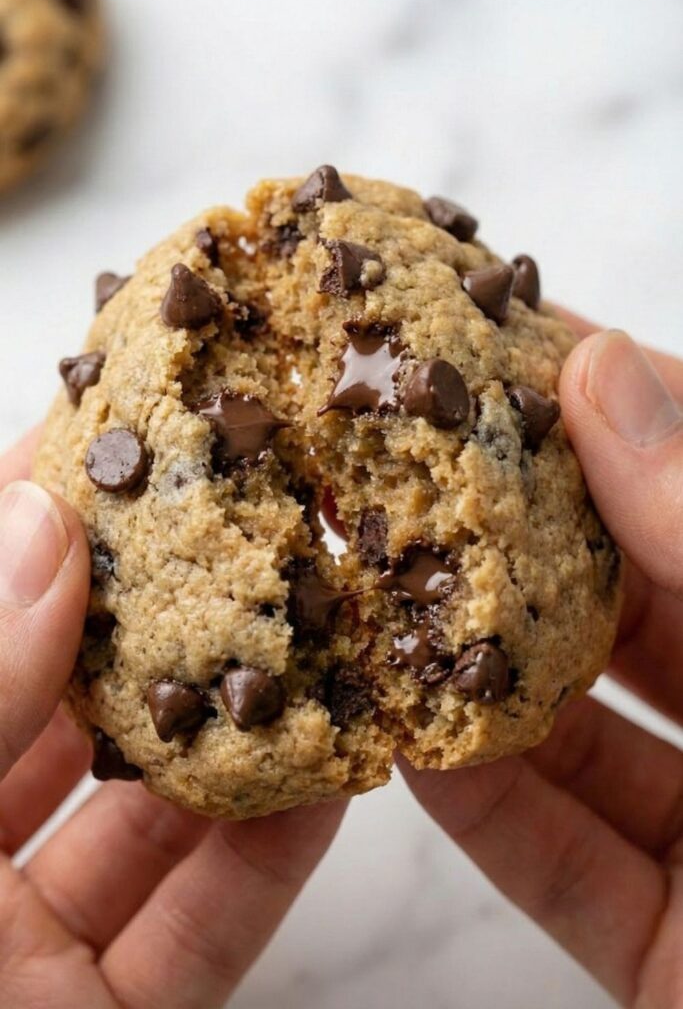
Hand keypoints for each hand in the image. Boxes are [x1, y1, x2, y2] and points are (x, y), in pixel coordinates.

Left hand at [0, 431, 344, 1008]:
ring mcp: (22, 948)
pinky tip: (335, 776)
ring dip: (239, 731)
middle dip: (158, 615)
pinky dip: (268, 852)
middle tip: (244, 525)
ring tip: (321, 635)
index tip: (108, 432)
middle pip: (61, 704)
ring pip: (146, 812)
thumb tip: (39, 525)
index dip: (24, 521)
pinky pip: (200, 922)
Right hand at [401, 319, 682, 1006]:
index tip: (509, 344)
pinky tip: (407, 751)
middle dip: (519, 543)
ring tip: (379, 605)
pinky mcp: (675, 950)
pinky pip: (566, 863)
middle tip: (408, 474)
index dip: (620, 408)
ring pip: (584, 736)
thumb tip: (603, 376)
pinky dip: (486, 813)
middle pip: (635, 607)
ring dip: (480, 683)